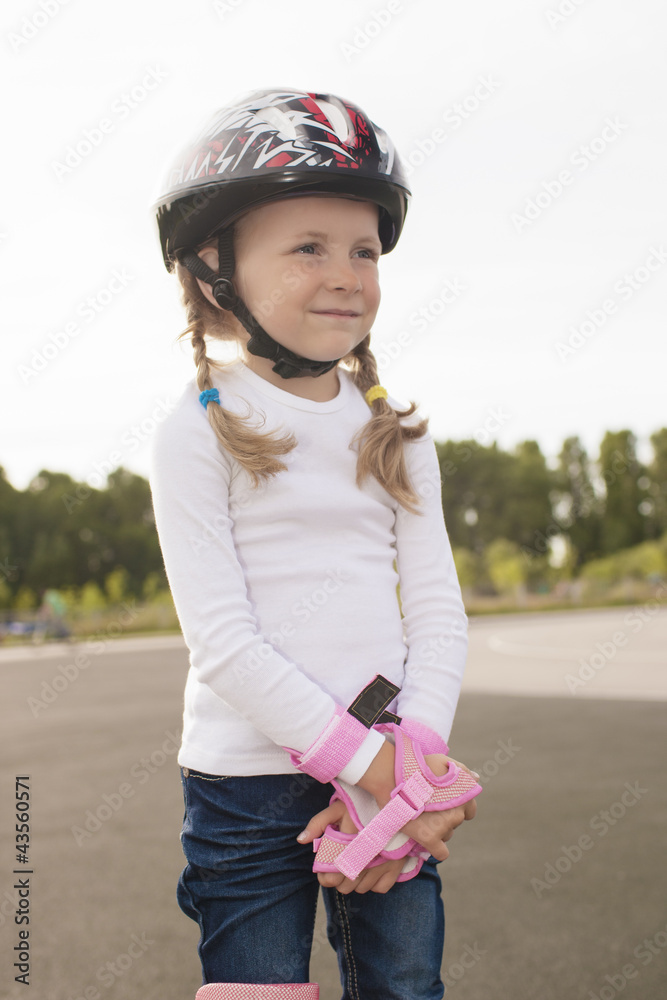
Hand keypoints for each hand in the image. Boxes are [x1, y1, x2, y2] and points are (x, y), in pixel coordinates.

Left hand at [298, 800, 405, 893]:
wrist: (394, 800)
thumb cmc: (361, 804)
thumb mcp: (338, 808)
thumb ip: (318, 823)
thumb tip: (301, 840)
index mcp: (351, 839)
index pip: (334, 874)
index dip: (325, 877)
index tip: (323, 873)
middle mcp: (369, 854)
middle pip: (346, 885)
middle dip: (338, 879)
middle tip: (338, 867)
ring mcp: (385, 862)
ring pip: (361, 889)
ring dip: (354, 882)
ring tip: (353, 866)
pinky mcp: (397, 865)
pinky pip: (380, 888)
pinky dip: (373, 884)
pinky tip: (370, 870)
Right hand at [356, 745, 478, 861]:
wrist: (392, 776)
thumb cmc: (417, 765)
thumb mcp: (443, 761)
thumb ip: (463, 771)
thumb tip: (477, 779)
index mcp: (464, 794)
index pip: (470, 811)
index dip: (457, 808)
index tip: (442, 805)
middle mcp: (458, 811)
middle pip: (456, 822)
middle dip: (446, 817)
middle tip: (429, 809)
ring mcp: (445, 826)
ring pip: (447, 834)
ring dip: (438, 829)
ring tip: (421, 817)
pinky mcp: (430, 838)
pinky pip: (441, 853)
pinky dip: (436, 849)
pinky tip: (428, 841)